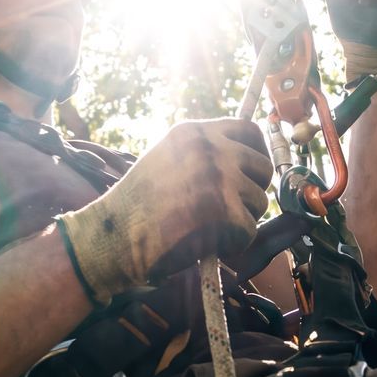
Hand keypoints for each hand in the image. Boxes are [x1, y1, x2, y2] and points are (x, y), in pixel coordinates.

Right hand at [57, 119, 270, 300]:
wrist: (113, 237)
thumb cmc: (137, 207)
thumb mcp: (168, 159)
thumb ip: (203, 154)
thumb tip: (247, 161)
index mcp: (194, 132)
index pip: (250, 131)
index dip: (257, 154)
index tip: (251, 174)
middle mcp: (210, 147)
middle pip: (263, 167)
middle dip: (251, 192)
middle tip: (228, 210)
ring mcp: (219, 176)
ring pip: (259, 202)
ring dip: (240, 220)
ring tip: (206, 227)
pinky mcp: (225, 210)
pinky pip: (249, 231)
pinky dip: (232, 245)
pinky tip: (203, 243)